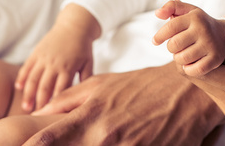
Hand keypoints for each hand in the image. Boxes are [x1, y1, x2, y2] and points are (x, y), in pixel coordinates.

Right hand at [15, 4, 98, 111]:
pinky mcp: (37, 52)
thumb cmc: (83, 47)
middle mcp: (55, 64)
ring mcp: (44, 58)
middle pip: (44, 88)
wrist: (74, 25)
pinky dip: (22, 77)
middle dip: (39, 103)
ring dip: (28, 94)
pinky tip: (19, 88)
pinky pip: (27, 66)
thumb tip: (84, 97)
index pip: (60, 91)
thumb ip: (86, 79)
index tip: (50, 115)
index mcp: (68, 68)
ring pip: (33, 79)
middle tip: (34, 116)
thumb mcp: (88, 63)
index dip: (55, 104)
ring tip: (25, 107)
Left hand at [26, 63, 223, 145]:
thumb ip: (67, 99)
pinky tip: (121, 144)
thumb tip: (38, 111)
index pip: (47, 140)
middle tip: (75, 141)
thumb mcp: (102, 84)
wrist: (187, 92)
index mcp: (90, 117)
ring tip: (105, 139)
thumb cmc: (141, 85)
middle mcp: (104, 138)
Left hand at [153, 0, 224, 76]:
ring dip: (179, 59)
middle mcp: (203, 29)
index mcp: (194, 17)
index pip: (170, 27)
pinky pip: (194, 70)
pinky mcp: (215, 58)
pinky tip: (190, 64)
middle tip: (176, 46)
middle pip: (174, 45)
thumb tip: (158, 13)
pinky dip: (188, 69)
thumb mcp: (187, 10)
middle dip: (171, 48)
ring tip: (183, 53)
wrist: (223, 35)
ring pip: (182, 58)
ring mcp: (210, 44)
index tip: (155, 41)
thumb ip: (171, 7)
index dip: (159, 36)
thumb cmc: (198, 23)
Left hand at [187, 23, 224, 145]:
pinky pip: (213, 80)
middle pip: (193, 71)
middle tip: (210, 22)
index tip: (204, 21)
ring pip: (201, 75)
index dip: (196, 41)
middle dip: (197, 44)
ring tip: (221, 31)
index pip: (200, 66)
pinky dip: (214, 62)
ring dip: (205, 53)